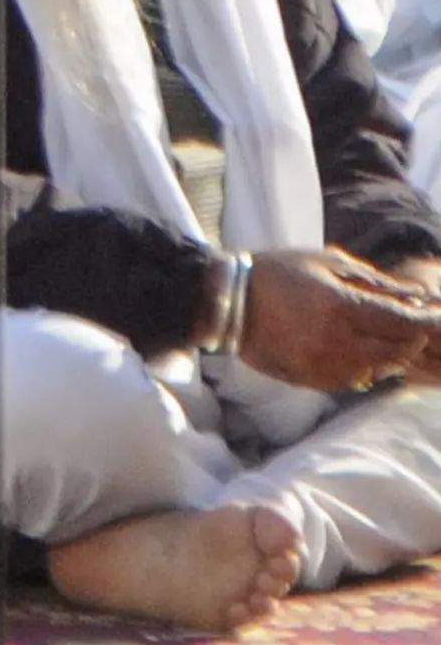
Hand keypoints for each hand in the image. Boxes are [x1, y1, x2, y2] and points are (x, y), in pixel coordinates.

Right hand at [234, 248, 440, 394]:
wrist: (225, 303)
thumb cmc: (277, 273)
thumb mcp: (326, 263)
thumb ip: (375, 281)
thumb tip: (418, 295)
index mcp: (341, 307)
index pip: (404, 323)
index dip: (427, 321)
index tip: (435, 315)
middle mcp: (336, 341)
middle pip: (398, 350)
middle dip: (411, 338)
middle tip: (409, 324)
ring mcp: (324, 365)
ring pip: (380, 369)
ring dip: (390, 354)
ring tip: (380, 336)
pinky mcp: (312, 380)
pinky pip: (355, 380)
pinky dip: (365, 367)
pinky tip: (353, 349)